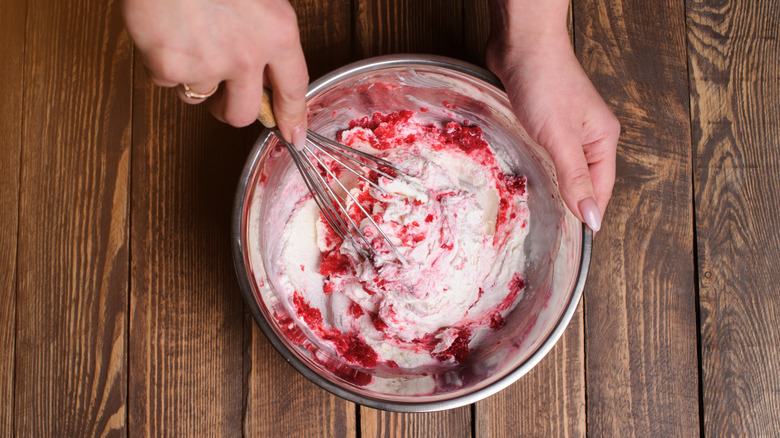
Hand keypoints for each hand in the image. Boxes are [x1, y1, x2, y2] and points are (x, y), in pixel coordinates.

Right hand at [121, 0, 308, 146]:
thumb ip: (266, 32)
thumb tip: (262, 70)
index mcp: (278, 32)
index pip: (293, 89)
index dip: (292, 118)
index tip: (292, 135)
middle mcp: (247, 55)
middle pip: (243, 113)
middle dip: (231, 110)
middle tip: (223, 98)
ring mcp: (207, 64)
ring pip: (200, 97)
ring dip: (193, 78)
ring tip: (187, 39)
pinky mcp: (169, 67)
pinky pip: (166, 82)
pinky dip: (162, 64)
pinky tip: (164, 32)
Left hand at [486, 1, 619, 230]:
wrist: (521, 44)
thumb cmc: (544, 83)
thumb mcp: (560, 137)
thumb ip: (575, 178)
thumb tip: (592, 216)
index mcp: (603, 139)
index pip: (602, 189)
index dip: (588, 213)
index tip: (572, 239)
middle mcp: (589, 135)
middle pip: (584, 180)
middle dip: (569, 201)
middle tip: (549, 228)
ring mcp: (567, 127)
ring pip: (563, 167)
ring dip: (552, 184)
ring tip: (537, 209)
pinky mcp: (544, 120)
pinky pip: (546, 152)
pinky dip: (539, 165)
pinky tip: (526, 177)